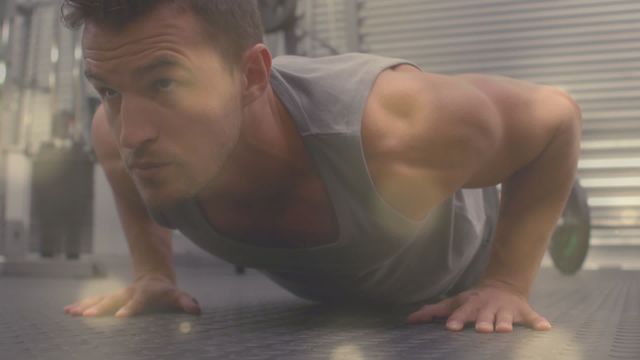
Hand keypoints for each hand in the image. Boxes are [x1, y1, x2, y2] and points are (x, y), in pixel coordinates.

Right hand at [63, 274, 200, 317]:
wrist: (153, 278)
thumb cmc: (166, 292)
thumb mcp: (177, 296)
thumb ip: (186, 302)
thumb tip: (196, 310)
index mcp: (144, 294)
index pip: (137, 302)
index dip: (130, 308)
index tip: (120, 316)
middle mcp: (128, 292)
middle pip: (113, 299)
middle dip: (100, 307)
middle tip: (86, 315)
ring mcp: (118, 294)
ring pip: (101, 299)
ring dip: (86, 305)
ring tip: (71, 312)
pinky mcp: (110, 297)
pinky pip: (95, 300)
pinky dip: (82, 305)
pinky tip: (68, 310)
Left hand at [406, 279, 550, 332]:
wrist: (502, 287)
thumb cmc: (473, 301)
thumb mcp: (453, 303)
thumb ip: (433, 311)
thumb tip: (409, 320)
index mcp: (471, 306)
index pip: (462, 313)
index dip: (457, 320)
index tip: (451, 328)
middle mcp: (488, 307)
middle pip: (485, 316)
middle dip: (483, 322)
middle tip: (482, 329)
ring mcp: (506, 310)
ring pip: (506, 318)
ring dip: (505, 323)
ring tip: (505, 330)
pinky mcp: (524, 312)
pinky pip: (533, 318)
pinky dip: (539, 322)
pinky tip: (544, 328)